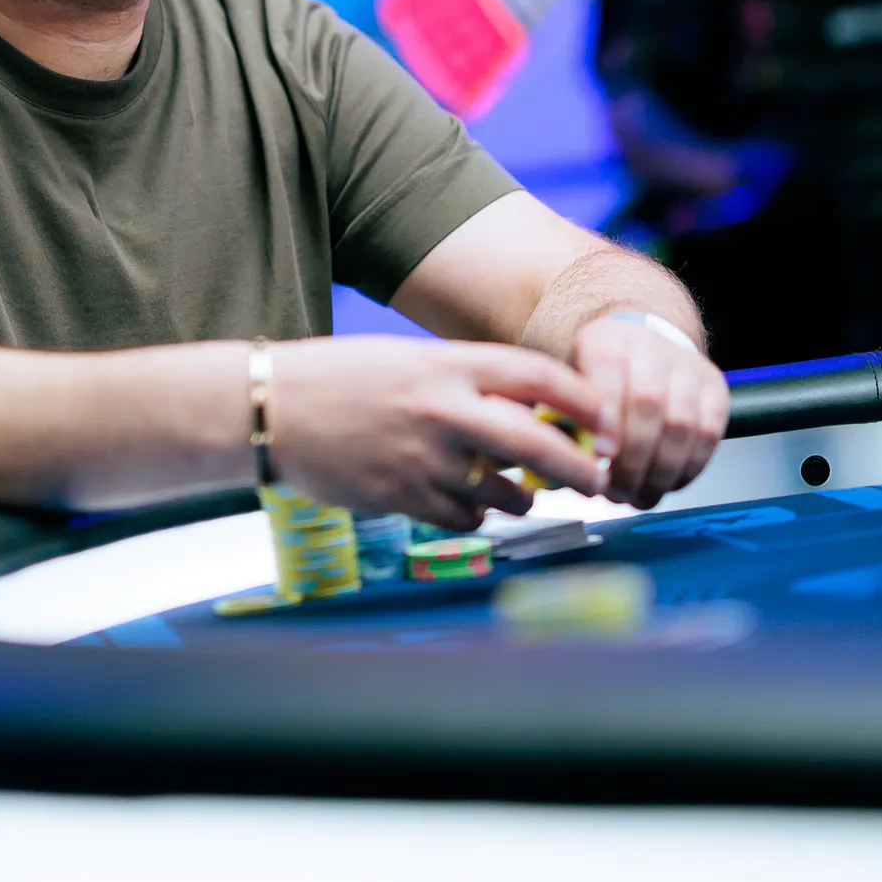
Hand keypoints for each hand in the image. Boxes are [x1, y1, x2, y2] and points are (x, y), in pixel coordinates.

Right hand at [268, 336, 610, 528]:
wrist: (272, 408)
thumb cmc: (343, 379)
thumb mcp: (410, 362)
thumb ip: (467, 383)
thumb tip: (531, 415)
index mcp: (444, 364)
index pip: (536, 376)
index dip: (583, 399)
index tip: (609, 416)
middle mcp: (442, 409)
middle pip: (537, 443)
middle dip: (579, 466)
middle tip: (600, 478)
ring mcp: (424, 458)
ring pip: (504, 492)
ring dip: (520, 496)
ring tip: (516, 492)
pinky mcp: (404, 498)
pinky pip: (464, 519)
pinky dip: (472, 516)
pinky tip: (458, 502)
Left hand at [573, 315, 727, 508]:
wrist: (642, 348)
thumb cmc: (601, 377)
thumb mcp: (572, 384)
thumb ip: (565, 419)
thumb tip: (565, 466)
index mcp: (606, 338)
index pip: (608, 371)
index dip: (607, 419)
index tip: (600, 457)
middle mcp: (650, 345)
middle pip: (649, 402)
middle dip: (633, 458)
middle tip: (617, 492)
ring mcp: (688, 365)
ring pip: (682, 423)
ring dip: (660, 472)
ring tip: (639, 497)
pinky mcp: (716, 387)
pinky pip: (709, 435)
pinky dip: (688, 469)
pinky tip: (666, 484)